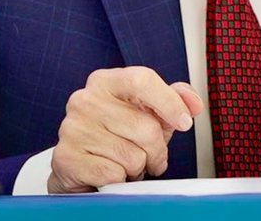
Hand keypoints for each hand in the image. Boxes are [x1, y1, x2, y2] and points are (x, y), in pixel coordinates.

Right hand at [47, 67, 202, 192]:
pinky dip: (120, 180)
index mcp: (105, 81)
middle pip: (145, 126)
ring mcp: (72, 128)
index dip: (169, 102)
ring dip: (138, 166)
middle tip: (151, 155)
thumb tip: (193, 103)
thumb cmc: (117, 133)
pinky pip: (113, 174)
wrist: (80, 163)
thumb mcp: (148, 111)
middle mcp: (85, 100)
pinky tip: (111, 172)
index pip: (142, 80)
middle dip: (157, 149)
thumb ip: (173, 99)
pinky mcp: (66, 157)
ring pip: (132, 155)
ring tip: (126, 162)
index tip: (184, 122)